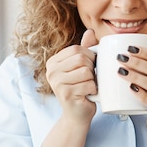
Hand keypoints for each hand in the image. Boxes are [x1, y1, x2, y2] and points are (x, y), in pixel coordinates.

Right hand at [42, 29, 97, 146]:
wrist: (77, 115)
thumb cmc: (81, 89)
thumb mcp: (81, 67)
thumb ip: (85, 49)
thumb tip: (90, 31)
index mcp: (53, 62)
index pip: (77, 49)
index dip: (89, 56)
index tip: (90, 67)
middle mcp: (51, 71)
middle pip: (81, 58)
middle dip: (91, 68)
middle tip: (89, 78)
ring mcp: (57, 83)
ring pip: (86, 71)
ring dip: (93, 80)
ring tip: (88, 86)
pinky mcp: (66, 94)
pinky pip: (89, 84)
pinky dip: (94, 89)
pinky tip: (88, 94)